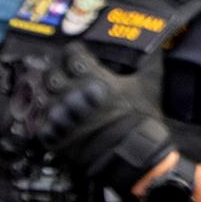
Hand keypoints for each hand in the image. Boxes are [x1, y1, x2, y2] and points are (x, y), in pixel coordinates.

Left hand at [36, 50, 176, 198]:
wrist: (131, 155)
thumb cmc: (140, 119)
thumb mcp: (149, 87)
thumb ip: (151, 63)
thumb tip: (160, 47)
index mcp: (92, 78)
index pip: (71, 55)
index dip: (74, 52)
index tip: (77, 54)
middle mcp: (71, 93)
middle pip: (52, 73)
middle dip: (57, 71)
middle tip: (65, 73)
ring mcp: (60, 114)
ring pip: (41, 95)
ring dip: (47, 93)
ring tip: (57, 94)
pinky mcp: (54, 134)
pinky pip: (39, 120)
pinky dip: (45, 116)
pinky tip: (54, 115)